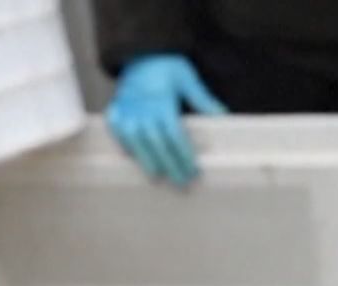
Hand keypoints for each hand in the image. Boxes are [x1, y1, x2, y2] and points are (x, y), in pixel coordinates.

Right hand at [106, 55, 226, 187]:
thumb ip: (203, 99)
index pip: (174, 135)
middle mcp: (142, 107)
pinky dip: (121, 141)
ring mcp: (127, 108)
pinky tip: (129, 156)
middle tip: (181, 183)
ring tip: (155, 177)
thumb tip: (223, 116)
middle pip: (156, 142)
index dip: (184, 155)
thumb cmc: (167, 65)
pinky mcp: (116, 107)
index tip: (194, 171)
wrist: (140, 51)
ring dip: (144, 158)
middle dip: (169, 164)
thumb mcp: (188, 78)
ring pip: (134, 139)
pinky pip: (115, 127)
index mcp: (162, 101)